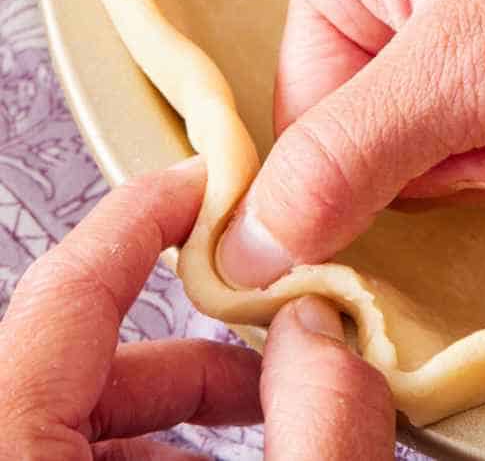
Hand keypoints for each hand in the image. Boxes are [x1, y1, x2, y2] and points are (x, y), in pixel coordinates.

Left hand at [0, 159, 398, 459]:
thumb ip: (319, 423)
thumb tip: (318, 329)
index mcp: (13, 457)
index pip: (61, 299)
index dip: (141, 222)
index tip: (207, 187)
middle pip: (72, 362)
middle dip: (197, 351)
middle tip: (285, 353)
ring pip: (76, 421)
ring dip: (184, 414)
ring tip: (276, 426)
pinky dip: (163, 455)